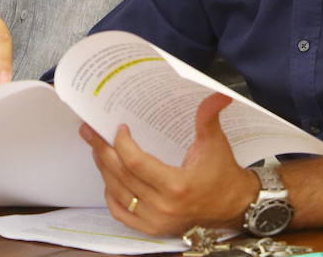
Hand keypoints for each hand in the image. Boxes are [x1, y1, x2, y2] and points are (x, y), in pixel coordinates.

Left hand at [79, 93, 258, 235]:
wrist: (232, 206)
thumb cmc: (222, 174)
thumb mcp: (216, 144)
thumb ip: (209, 118)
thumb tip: (219, 94)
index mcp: (177, 186)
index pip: (137, 164)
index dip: (123, 144)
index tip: (119, 128)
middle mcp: (162, 207)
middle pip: (121, 176)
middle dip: (102, 151)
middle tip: (90, 132)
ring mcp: (154, 220)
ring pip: (117, 192)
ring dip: (104, 169)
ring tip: (96, 148)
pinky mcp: (151, 228)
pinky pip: (120, 212)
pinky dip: (111, 194)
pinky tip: (108, 177)